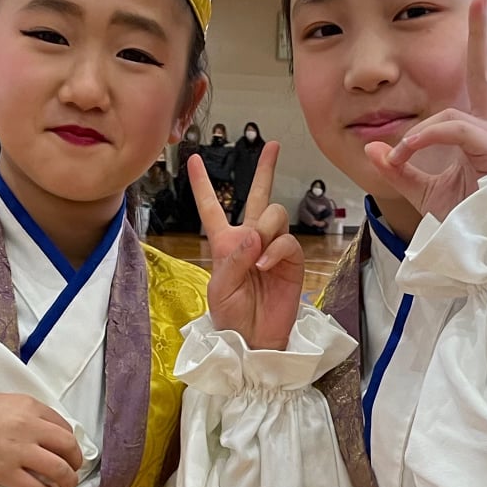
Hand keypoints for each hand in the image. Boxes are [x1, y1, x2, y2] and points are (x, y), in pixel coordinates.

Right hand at [0, 393, 82, 486]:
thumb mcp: (10, 402)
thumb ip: (32, 414)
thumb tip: (53, 432)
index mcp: (30, 407)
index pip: (64, 425)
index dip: (71, 440)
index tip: (69, 449)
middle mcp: (29, 428)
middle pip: (67, 446)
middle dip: (76, 460)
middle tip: (74, 468)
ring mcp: (18, 452)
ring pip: (57, 469)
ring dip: (68, 480)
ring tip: (66, 484)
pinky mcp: (6, 473)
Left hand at [192, 142, 305, 351]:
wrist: (253, 340)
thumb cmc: (231, 316)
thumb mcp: (220, 286)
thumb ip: (234, 257)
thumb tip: (255, 233)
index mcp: (225, 242)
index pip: (212, 208)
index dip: (202, 184)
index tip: (195, 159)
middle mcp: (250, 239)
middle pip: (259, 197)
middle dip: (266, 170)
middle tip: (273, 146)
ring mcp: (273, 248)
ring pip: (274, 215)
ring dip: (266, 229)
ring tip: (259, 258)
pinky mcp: (291, 262)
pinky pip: (288, 242)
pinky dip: (276, 251)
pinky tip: (266, 266)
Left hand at [364, 0, 486, 224]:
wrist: (484, 253)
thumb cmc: (463, 223)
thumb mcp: (423, 191)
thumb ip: (399, 168)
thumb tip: (376, 145)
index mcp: (474, 134)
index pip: (474, 88)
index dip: (481, 56)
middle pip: (483, 74)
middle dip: (479, 35)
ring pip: (451, 114)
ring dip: (418, 135)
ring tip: (401, 157)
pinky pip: (455, 128)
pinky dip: (427, 137)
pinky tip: (410, 151)